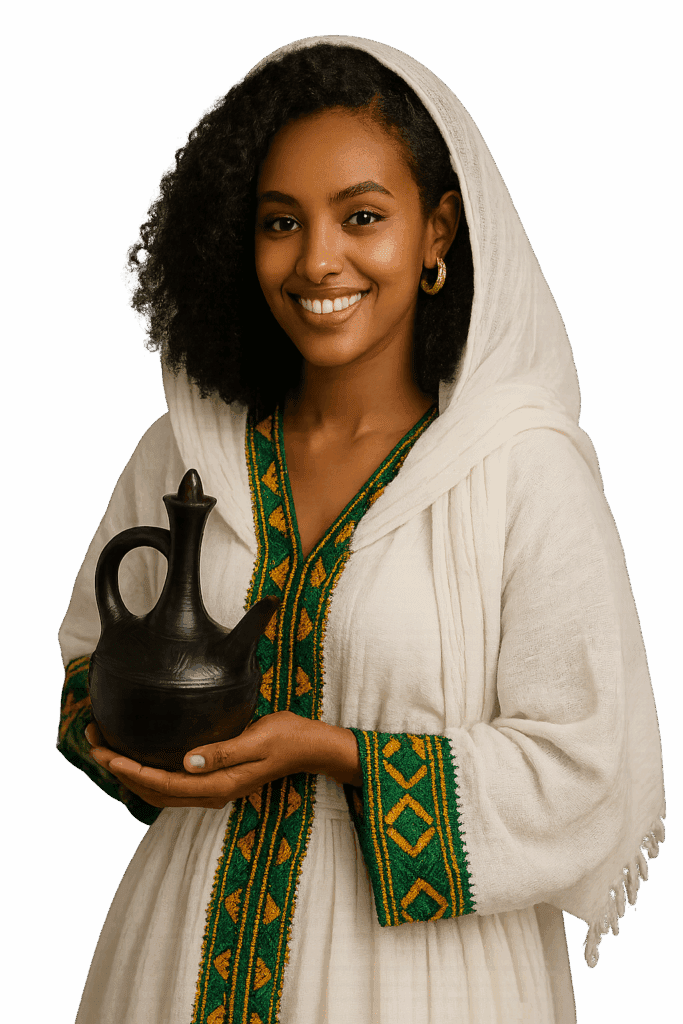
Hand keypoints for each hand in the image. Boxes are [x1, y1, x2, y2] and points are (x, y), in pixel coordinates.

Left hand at [86, 712, 361, 809]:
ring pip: (159, 790)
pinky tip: (140, 755)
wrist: (313, 748)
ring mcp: (213, 789)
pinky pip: (171, 784)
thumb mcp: (258, 739)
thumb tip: (187, 762)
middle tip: (94, 741)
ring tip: (107, 747)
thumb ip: (223, 752)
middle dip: (119, 770)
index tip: (104, 751)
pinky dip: (147, 773)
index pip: (161, 783)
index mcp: (218, 785)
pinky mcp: (215, 781)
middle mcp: (210, 793)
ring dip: (130, 772)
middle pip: (152, 791)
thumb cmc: (289, 737)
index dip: (128, 769)